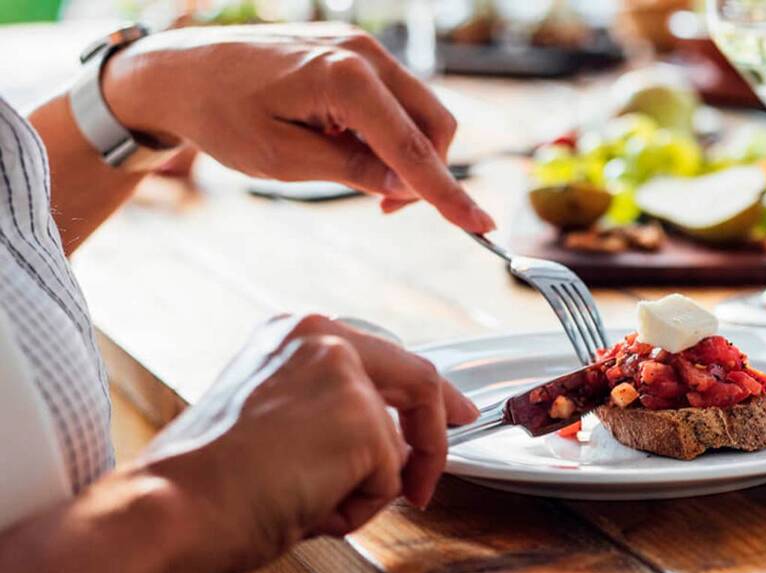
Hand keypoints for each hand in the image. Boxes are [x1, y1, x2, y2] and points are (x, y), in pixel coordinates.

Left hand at [101, 23, 494, 232]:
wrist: (179, 70)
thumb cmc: (219, 113)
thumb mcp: (283, 161)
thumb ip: (352, 171)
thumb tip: (405, 186)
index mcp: (344, 79)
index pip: (412, 149)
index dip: (447, 194)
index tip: (479, 225)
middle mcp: (363, 54)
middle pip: (433, 124)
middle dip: (425, 171)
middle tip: (381, 205)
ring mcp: (361, 48)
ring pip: (418, 111)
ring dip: (402, 152)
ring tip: (345, 168)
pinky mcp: (352, 53)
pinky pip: (394, 99)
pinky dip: (385, 132)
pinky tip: (341, 143)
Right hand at [140, 314, 477, 572]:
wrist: (172, 508)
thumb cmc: (205, 481)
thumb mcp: (273, 421)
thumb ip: (328, 415)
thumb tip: (386, 444)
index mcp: (293, 335)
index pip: (384, 354)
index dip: (424, 391)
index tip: (449, 411)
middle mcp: (321, 337)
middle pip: (417, 377)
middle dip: (437, 431)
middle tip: (436, 469)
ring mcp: (344, 374)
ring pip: (395, 446)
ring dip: (359, 491)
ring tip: (303, 502)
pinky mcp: (361, 418)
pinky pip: (388, 481)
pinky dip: (355, 510)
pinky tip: (307, 507)